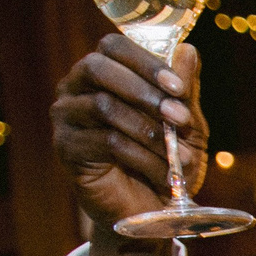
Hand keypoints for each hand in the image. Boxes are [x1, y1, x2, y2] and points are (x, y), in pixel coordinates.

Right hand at [50, 35, 207, 255]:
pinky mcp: (67, 147)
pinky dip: (141, 157)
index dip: (145, 62)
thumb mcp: (186, 124)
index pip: (113, 47)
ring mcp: (66, 116)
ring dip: (149, 130)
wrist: (152, 208)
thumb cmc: (167, 159)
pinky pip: (104, 141)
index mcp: (104, 72)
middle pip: (97, 68)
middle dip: (144, 91)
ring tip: (178, 156)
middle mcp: (76, 88)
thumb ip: (184, 89)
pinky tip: (162, 174)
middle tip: (178, 116)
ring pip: (103, 106)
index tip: (177, 87)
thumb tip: (189, 50)